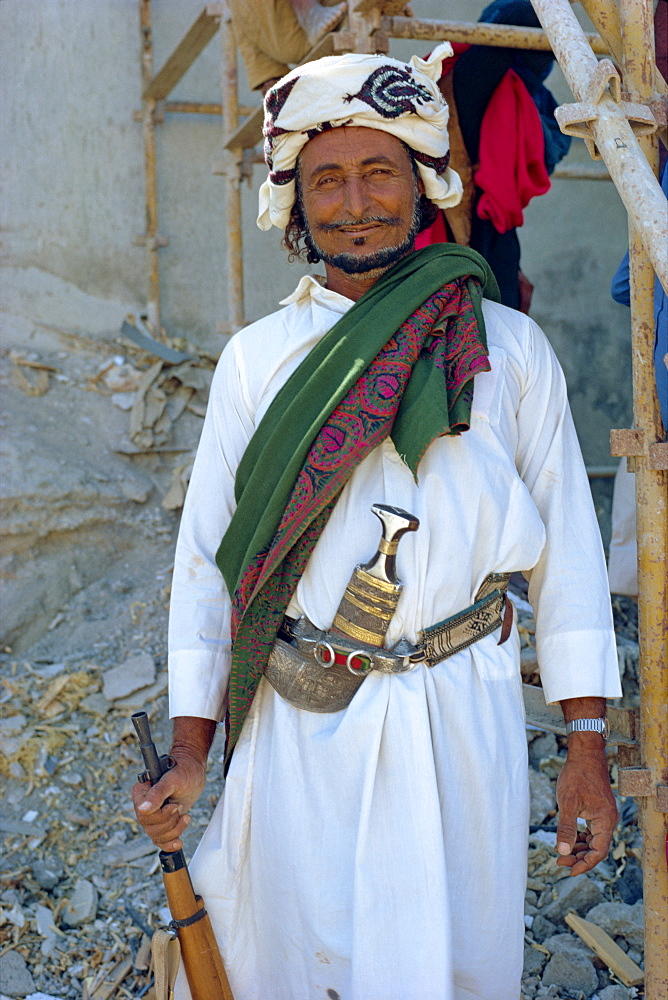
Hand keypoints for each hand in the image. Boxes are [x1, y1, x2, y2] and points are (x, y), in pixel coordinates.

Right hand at [131, 751, 206, 851]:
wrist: (194, 771)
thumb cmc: (185, 769)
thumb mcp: (174, 778)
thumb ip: (158, 792)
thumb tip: (143, 808)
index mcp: (141, 792)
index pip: (143, 815)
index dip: (161, 815)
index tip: (174, 805)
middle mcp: (143, 805)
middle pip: (150, 828)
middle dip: (170, 821)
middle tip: (179, 806)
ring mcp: (153, 815)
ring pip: (156, 836)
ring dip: (175, 830)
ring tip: (185, 815)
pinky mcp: (162, 822)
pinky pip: (160, 840)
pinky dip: (170, 843)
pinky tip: (178, 842)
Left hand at [555, 734, 617, 875]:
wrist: (584, 754)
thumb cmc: (576, 776)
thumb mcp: (568, 803)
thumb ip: (566, 829)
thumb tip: (563, 851)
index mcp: (605, 821)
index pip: (598, 852)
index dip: (585, 864)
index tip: (570, 871)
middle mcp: (608, 820)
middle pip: (596, 848)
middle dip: (578, 857)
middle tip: (559, 861)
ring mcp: (604, 815)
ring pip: (593, 840)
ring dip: (579, 848)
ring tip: (561, 852)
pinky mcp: (598, 810)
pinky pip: (591, 831)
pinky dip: (580, 837)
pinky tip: (568, 839)